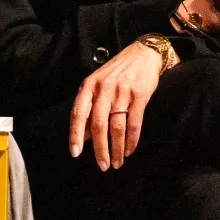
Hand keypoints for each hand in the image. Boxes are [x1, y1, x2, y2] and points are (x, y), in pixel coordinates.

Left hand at [69, 40, 178, 169]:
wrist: (143, 54)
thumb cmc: (118, 72)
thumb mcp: (98, 83)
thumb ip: (90, 107)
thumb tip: (85, 136)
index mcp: (90, 85)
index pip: (79, 113)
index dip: (76, 134)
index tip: (75, 153)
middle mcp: (104, 89)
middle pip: (98, 124)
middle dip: (100, 148)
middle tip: (102, 165)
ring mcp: (122, 92)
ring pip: (116, 126)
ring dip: (116, 149)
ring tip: (117, 163)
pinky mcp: (139, 96)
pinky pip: (134, 123)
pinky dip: (131, 140)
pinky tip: (129, 150)